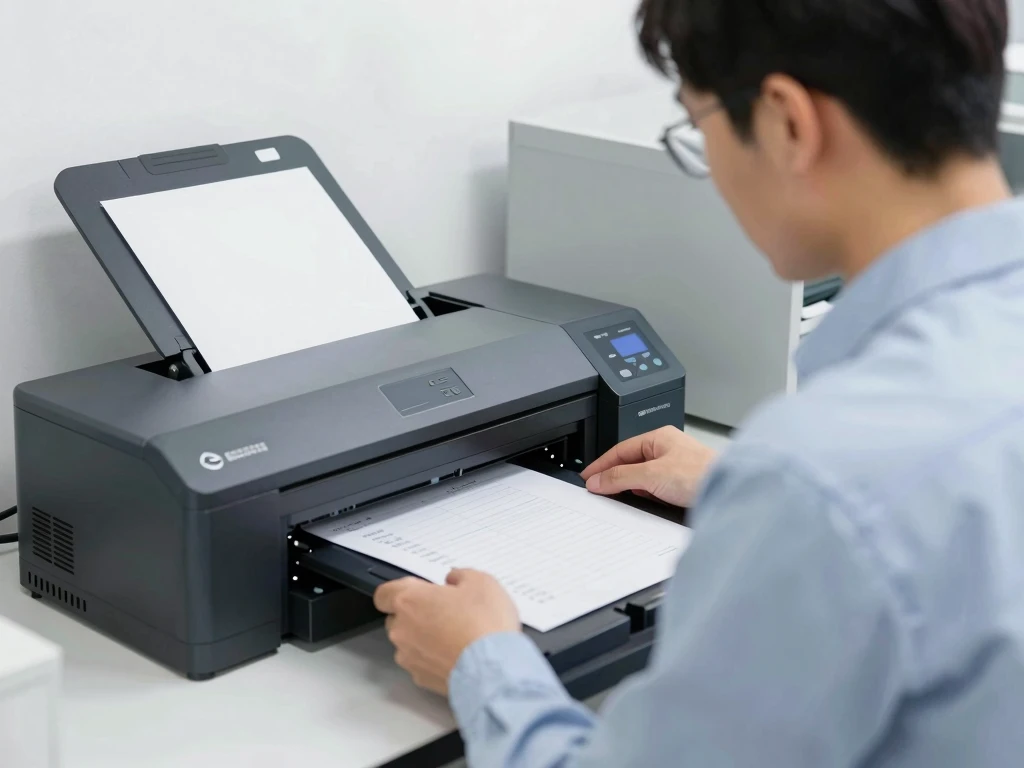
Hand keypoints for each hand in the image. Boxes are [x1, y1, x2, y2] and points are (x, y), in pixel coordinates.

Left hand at [373, 569, 520, 694]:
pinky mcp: (420, 679)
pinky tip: (458, 656)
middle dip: (416, 615)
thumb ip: (460, 576)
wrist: (494, 671)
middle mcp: (402, 629)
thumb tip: (453, 580)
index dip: (399, 591)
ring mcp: (409, 657)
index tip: (419, 592)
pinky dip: (434, 659)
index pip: (383, 594)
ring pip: (409, 643)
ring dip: (424, 638)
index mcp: (410, 600)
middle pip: (397, 618)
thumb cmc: (485, 623)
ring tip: (456, 638)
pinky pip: (421, 663)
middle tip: (447, 612)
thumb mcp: (481, 582)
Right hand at [580, 426, 716, 507]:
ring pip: (642, 479)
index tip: (587, 478)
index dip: (601, 464)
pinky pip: (654, 492)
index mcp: (659, 438)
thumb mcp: (652, 475)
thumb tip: (598, 480)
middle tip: (597, 492)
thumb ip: (621, 477)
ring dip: (631, 490)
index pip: (621, 450)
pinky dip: (645, 499)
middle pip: (630, 464)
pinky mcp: (681, 488)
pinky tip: (641, 506)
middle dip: (614, 478)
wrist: (731, 492)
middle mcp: (668, 451)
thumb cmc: (703, 474)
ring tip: (617, 499)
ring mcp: (675, 470)